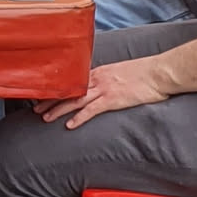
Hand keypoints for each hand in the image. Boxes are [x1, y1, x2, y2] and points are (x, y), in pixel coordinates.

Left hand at [42, 52, 173, 128]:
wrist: (160, 72)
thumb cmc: (147, 72)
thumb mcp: (125, 71)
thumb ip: (112, 77)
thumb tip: (107, 85)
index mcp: (101, 71)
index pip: (74, 81)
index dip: (58, 89)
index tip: (46, 95)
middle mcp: (99, 78)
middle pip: (69, 90)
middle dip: (51, 100)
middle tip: (36, 108)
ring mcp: (105, 88)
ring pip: (75, 100)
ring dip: (58, 109)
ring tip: (45, 118)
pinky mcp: (113, 99)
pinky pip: (92, 110)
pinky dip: (79, 117)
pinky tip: (69, 125)